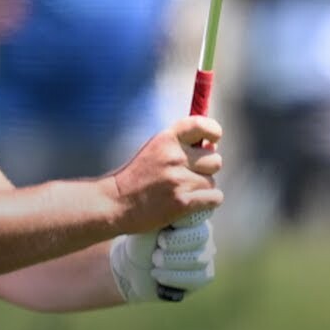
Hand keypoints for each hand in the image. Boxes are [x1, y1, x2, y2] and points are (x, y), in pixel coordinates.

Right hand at [104, 116, 222, 233]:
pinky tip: (193, 203)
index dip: (213, 132)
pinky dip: (207, 202)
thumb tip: (212, 147)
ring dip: (203, 188)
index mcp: (165, 140)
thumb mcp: (152, 150)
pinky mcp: (182, 203)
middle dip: (206, 169)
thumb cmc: (134, 178)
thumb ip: (178, 145)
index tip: (212, 140)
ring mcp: (179, 180)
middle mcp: (174, 157)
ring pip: (212, 182)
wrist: (114, 203)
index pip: (201, 126)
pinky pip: (214, 198)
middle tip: (190, 175)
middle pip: (214, 160)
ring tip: (185, 191)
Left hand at [109, 217, 215, 302]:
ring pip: (198, 258)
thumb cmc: (140, 239)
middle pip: (200, 236)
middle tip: (158, 244)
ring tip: (154, 259)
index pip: (198, 212)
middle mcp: (203, 232)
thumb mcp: (147, 223)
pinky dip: (174, 277)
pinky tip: (158, 273)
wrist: (133, 265)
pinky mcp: (204, 275)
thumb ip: (164, 213)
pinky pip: (198, 277)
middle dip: (174, 242)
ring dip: (170, 261)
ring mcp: (206, 254)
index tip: (165, 226)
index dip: (182, 220)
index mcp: (191, 214)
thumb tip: (178, 204)